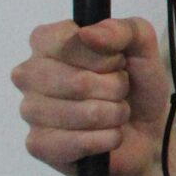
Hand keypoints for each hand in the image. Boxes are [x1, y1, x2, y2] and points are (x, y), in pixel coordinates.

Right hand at [14, 17, 166, 175]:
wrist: (146, 130)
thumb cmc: (136, 84)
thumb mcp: (143, 47)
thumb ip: (123, 30)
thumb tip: (87, 33)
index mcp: (46, 42)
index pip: (68, 42)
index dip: (104, 57)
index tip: (117, 62)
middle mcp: (29, 74)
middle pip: (79, 82)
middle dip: (115, 89)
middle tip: (120, 90)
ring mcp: (30, 111)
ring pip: (85, 114)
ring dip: (114, 114)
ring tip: (114, 112)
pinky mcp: (38, 145)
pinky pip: (80, 142)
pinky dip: (107, 139)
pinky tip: (107, 134)